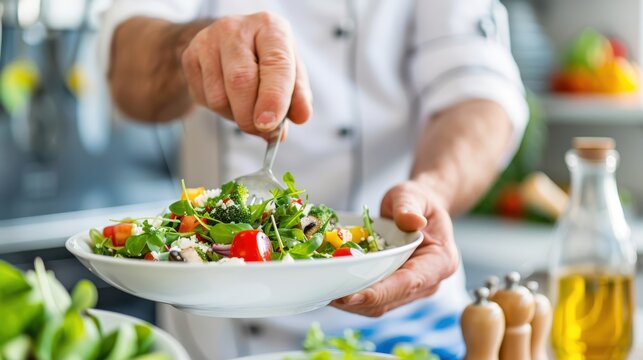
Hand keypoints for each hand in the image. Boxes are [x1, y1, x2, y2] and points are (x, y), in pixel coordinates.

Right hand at [181, 12, 311, 138]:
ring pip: (219, 97)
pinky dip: (220, 111)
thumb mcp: (290, 72)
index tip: (270, 125)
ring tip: (246, 107)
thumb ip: (298, 96)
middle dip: (251, 116)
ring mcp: (208, 40)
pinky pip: (204, 99)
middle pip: (240, 80)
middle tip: (261, 130)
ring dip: (236, 116)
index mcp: (270, 28)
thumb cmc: (265, 59)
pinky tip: (229, 98)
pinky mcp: (190, 56)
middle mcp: (237, 29)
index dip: (273, 98)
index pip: (275, 64)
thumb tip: (301, 116)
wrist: (227, 44)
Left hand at [332, 181, 459, 316]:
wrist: (421, 209)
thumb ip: (409, 206)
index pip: (409, 283)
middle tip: (326, 294)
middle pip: (390, 300)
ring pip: (379, 306)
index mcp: (441, 261)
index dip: (378, 292)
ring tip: (324, 293)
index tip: (350, 295)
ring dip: (351, 303)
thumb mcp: (413, 195)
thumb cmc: (419, 202)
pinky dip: (352, 296)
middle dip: (358, 300)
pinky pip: (373, 300)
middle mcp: (429, 282)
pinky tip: (332, 287)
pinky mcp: (396, 291)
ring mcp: (412, 290)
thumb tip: (412, 221)